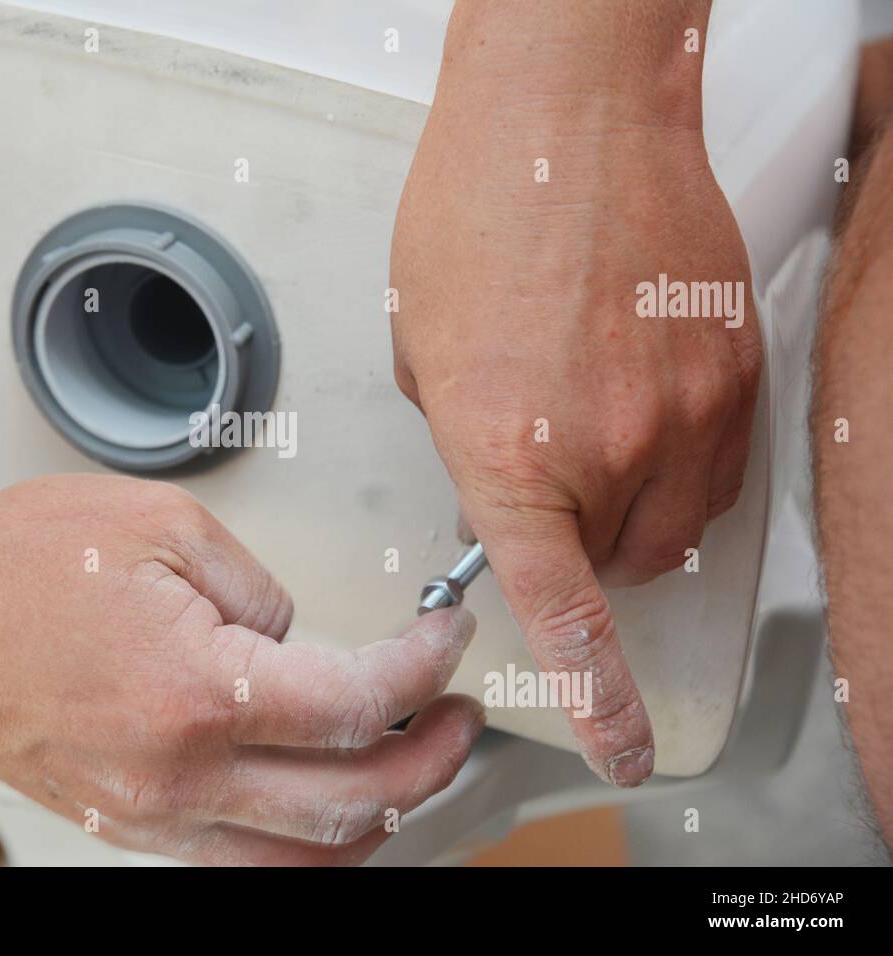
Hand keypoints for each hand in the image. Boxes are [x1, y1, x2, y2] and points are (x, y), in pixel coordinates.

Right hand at [0, 475, 484, 864]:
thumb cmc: (10, 566)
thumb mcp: (160, 525)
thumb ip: (257, 585)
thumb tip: (295, 635)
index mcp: (197, 692)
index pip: (360, 703)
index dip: (426, 668)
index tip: (446, 639)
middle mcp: (178, 776)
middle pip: (355, 803)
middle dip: (432, 756)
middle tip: (460, 714)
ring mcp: (151, 816)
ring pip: (305, 857)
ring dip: (380, 813)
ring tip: (412, 759)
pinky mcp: (127, 826)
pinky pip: (243, 862)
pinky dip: (308, 841)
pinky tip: (328, 802)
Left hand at [389, 5, 758, 786]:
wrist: (570, 113)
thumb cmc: (481, 208)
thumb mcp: (423, 349)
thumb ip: (462, 442)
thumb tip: (495, 484)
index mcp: (508, 449)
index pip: (560, 611)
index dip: (595, 699)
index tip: (618, 750)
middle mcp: (610, 445)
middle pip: (612, 567)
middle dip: (574, 545)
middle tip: (542, 471)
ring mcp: (688, 408)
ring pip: (672, 524)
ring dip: (629, 507)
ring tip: (587, 419)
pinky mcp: (738, 370)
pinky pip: (717, 467)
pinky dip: (676, 462)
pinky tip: (637, 399)